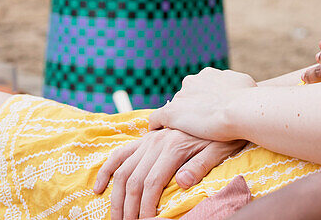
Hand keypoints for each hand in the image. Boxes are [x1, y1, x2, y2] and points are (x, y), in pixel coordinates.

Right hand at [94, 127, 245, 219]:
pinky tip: (99, 188)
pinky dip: (106, 171)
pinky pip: (119, 154)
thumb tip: (182, 182)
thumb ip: (200, 165)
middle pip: (134, 180)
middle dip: (128, 207)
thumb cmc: (221, 136)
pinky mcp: (144, 139)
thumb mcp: (218, 150)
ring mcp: (147, 140)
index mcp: (173, 147)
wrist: (220, 112)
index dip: (145, 206)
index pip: (152, 183)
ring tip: (116, 217)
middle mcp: (155, 143)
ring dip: (116, 196)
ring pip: (123, 170)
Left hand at [147, 68, 256, 139]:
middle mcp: (191, 81)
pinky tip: (160, 135)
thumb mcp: (245, 82)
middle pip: (186, 96)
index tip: (209, 112)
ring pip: (175, 108)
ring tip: (184, 135)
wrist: (239, 109)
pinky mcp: (171, 113)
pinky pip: (156, 119)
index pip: (199, 87)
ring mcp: (180, 97)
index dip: (204, 101)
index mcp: (207, 75)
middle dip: (191, 108)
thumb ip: (234, 82)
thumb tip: (234, 85)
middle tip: (200, 125)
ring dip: (179, 119)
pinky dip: (157, 126)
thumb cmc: (247, 98)